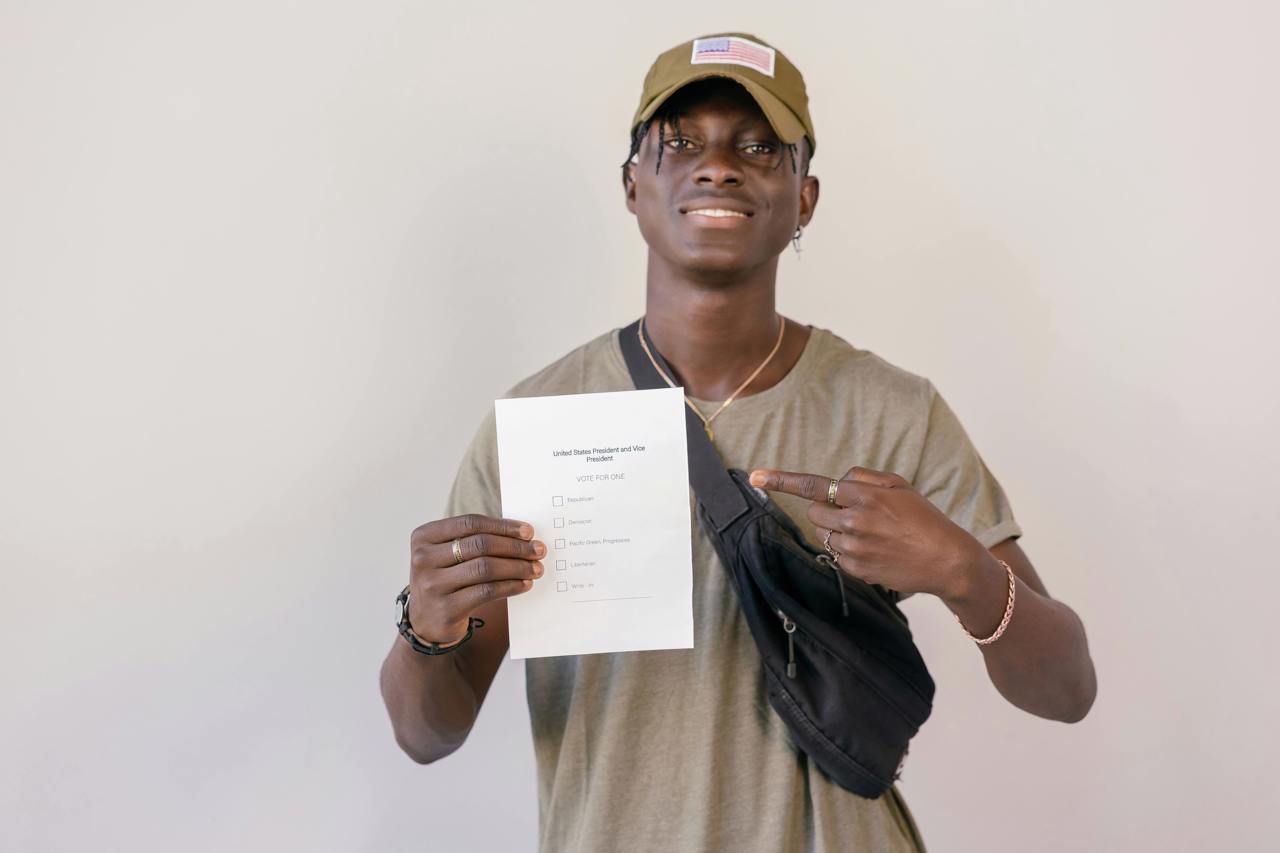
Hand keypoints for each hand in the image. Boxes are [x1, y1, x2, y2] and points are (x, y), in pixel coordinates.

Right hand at [407, 514, 544, 643]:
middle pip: (480, 545)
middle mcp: (423, 559)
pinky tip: (524, 584)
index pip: (470, 523)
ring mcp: (432, 585)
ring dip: (517, 567)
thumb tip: (523, 535)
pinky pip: (486, 592)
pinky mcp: (446, 609)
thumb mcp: (449, 555)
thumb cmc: (446, 579)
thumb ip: (475, 541)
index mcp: (424, 537)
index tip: (528, 531)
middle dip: (515, 547)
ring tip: (536, 569)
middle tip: (538, 550)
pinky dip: (510, 586)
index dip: (503, 526)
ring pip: (485, 568)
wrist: (427, 622)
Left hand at [748, 465, 982, 601]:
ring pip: (823, 534)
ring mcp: (853, 548)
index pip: (814, 486)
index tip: (756, 475)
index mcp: (864, 496)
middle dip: (825, 509)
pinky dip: (846, 549)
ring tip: (869, 533)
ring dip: (836, 530)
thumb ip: (864, 478)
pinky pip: (835, 554)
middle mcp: (854, 522)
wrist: (946, 560)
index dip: (782, 480)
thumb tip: (838, 482)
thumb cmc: (924, 519)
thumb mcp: (900, 486)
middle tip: (853, 513)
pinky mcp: (856, 569)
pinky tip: (873, 549)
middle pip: (813, 512)